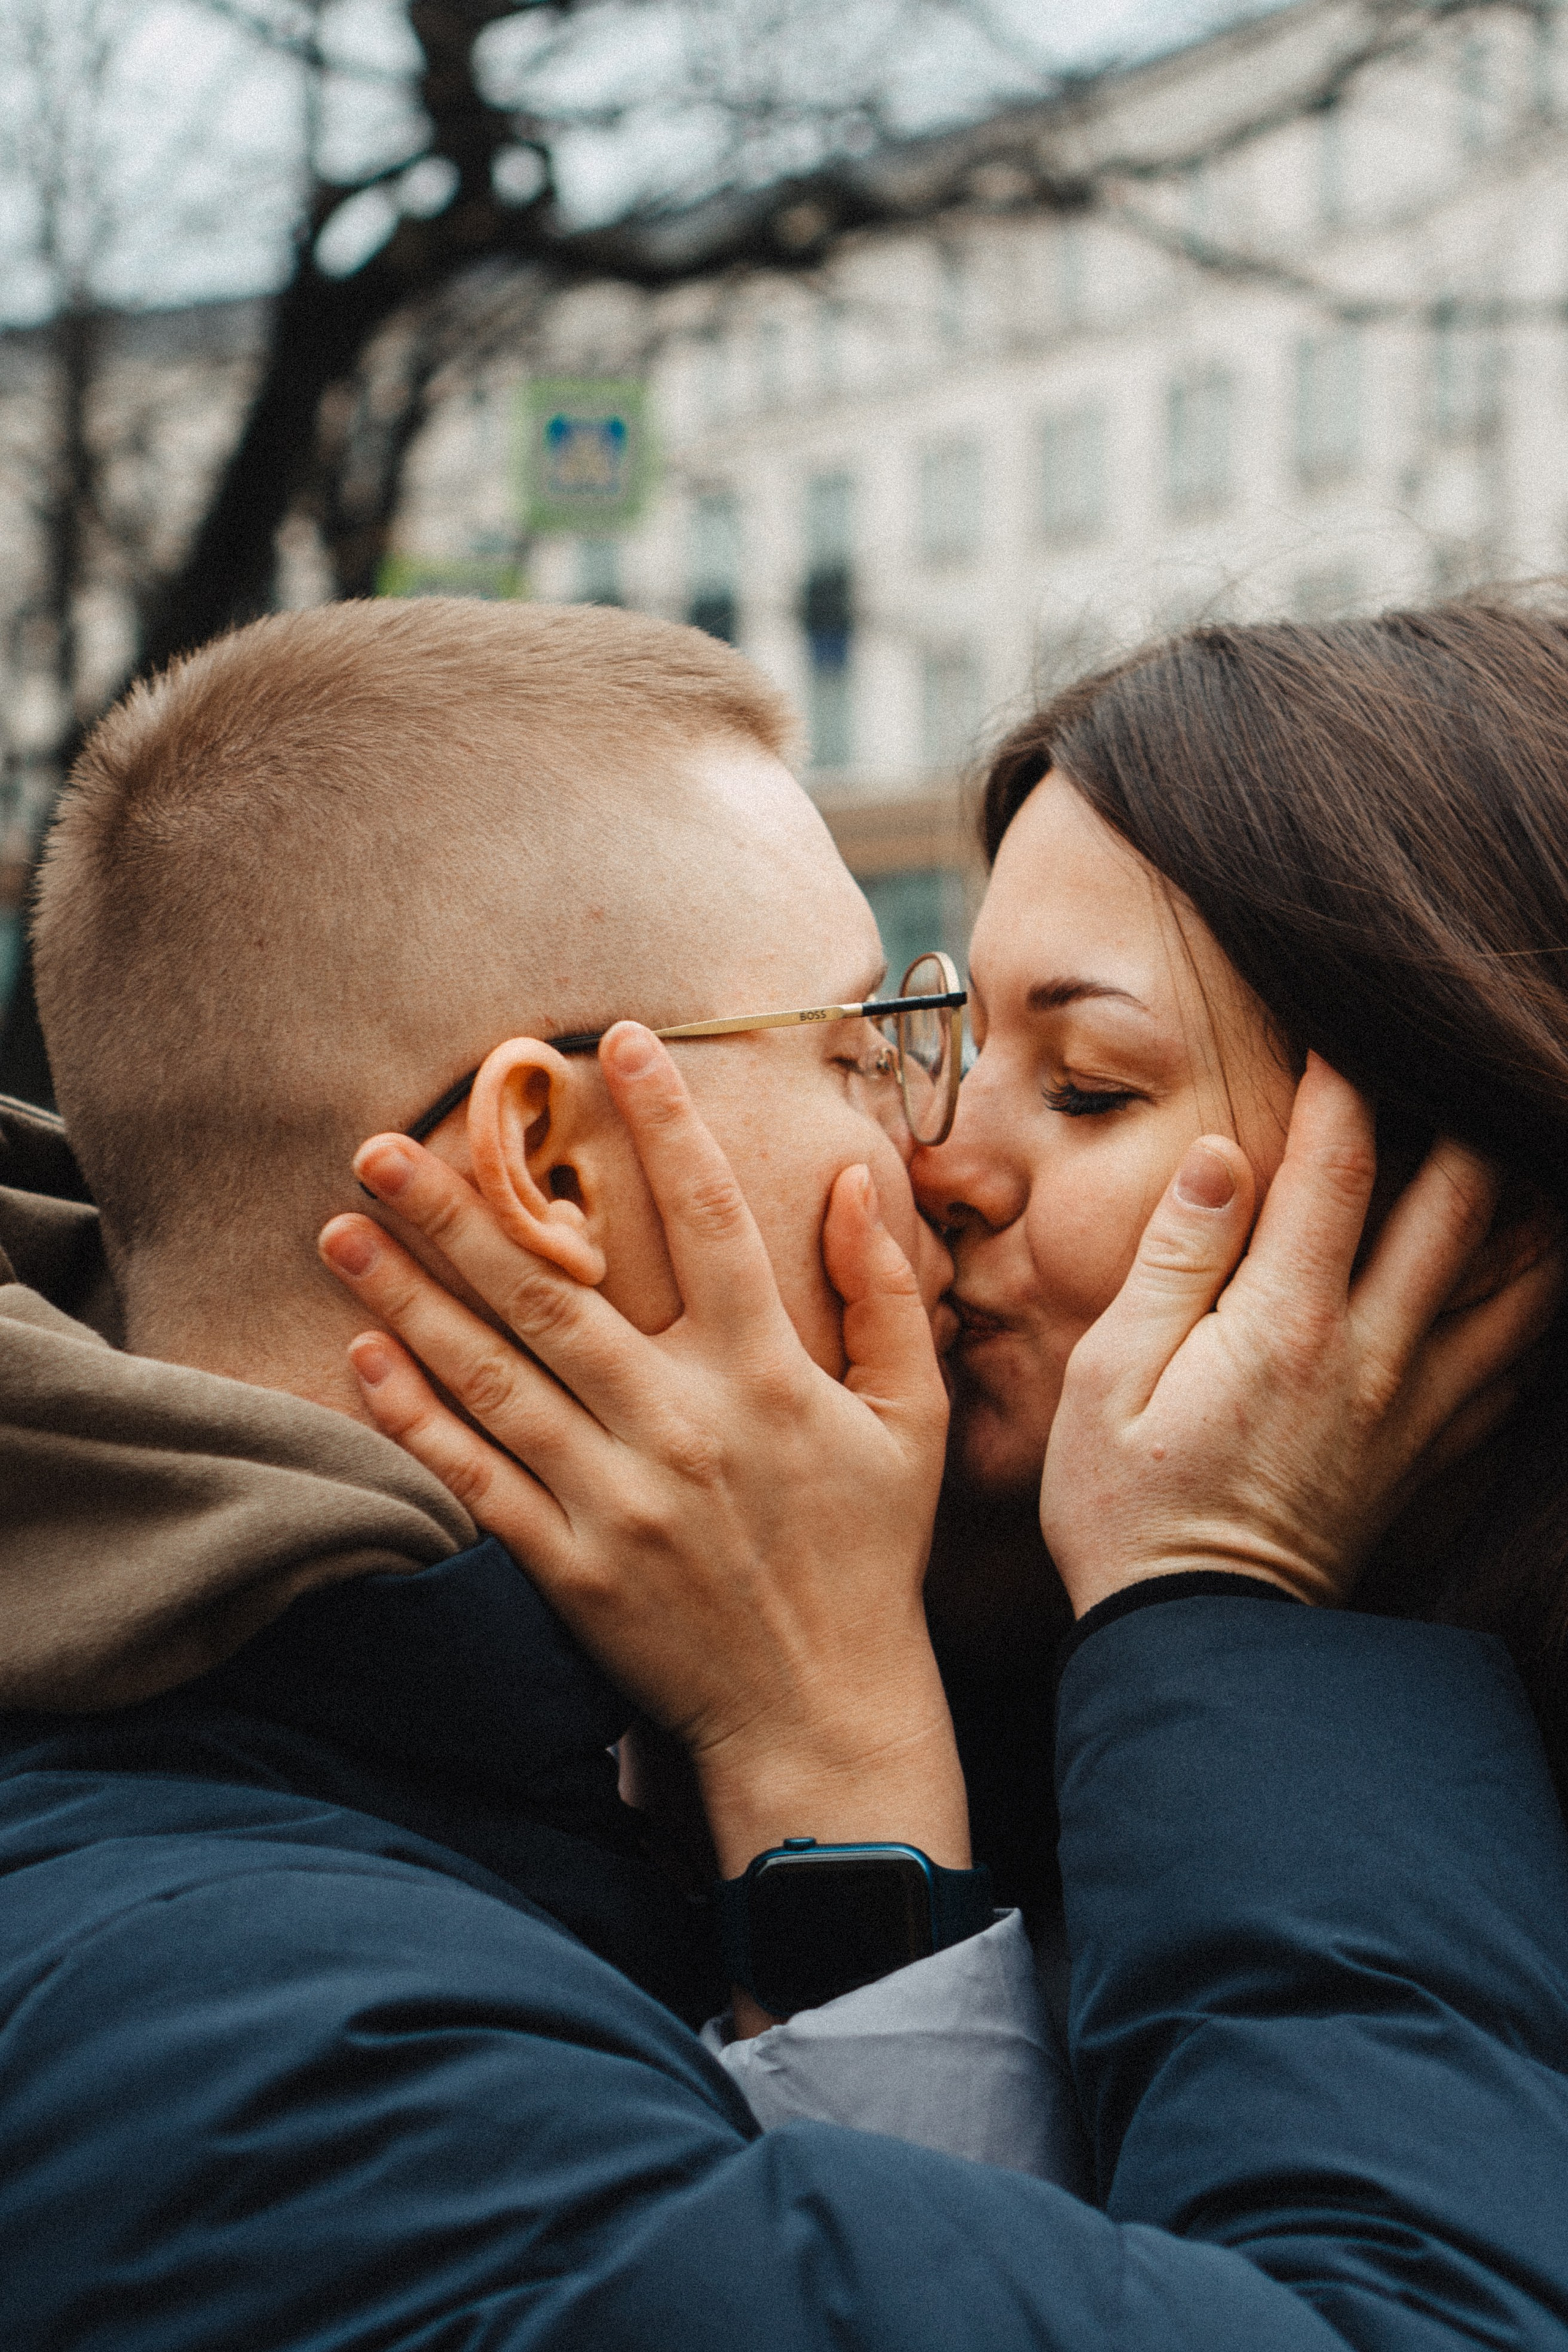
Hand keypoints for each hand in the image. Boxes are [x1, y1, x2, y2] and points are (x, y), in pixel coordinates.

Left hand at [318, 1023, 966, 1882]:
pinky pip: (478, 1481)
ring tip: (340, 1228)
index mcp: (768, 1377)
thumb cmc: (867, 1556)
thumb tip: (853, 1184)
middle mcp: (684, 1425)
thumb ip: (884, 1296)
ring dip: (410, 1297)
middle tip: (383, 1140)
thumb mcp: (909, 1420)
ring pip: (495, 1376)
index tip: (617, 1041)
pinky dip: (416, 1420)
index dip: (665, 1121)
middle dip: (463, 1208)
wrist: (822, 1713)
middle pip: (557, 1291)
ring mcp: (618, 1499)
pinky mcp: (570, 1566)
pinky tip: (361, 1356)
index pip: (711, 1219)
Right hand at [1043, 1055, 1562, 1616]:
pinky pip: (1512, 1362)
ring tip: (1508, 1143)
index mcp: (1285, 1322)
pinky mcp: (1429, 1453)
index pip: (1341, 1166)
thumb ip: (1173, 1259)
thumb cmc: (1127, 1504)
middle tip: (1447, 1064)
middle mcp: (1373, 1354)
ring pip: (1516, 1278)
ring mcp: (1416, 1407)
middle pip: (1462, 1203)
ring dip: (1520, 1201)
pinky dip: (1527, 1302)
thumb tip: (1227, 1157)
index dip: (1345, 1082)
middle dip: (1462, 1116)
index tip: (1336, 1029)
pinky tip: (1519, 1270)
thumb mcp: (1111, 1376)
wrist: (1200, 1644)